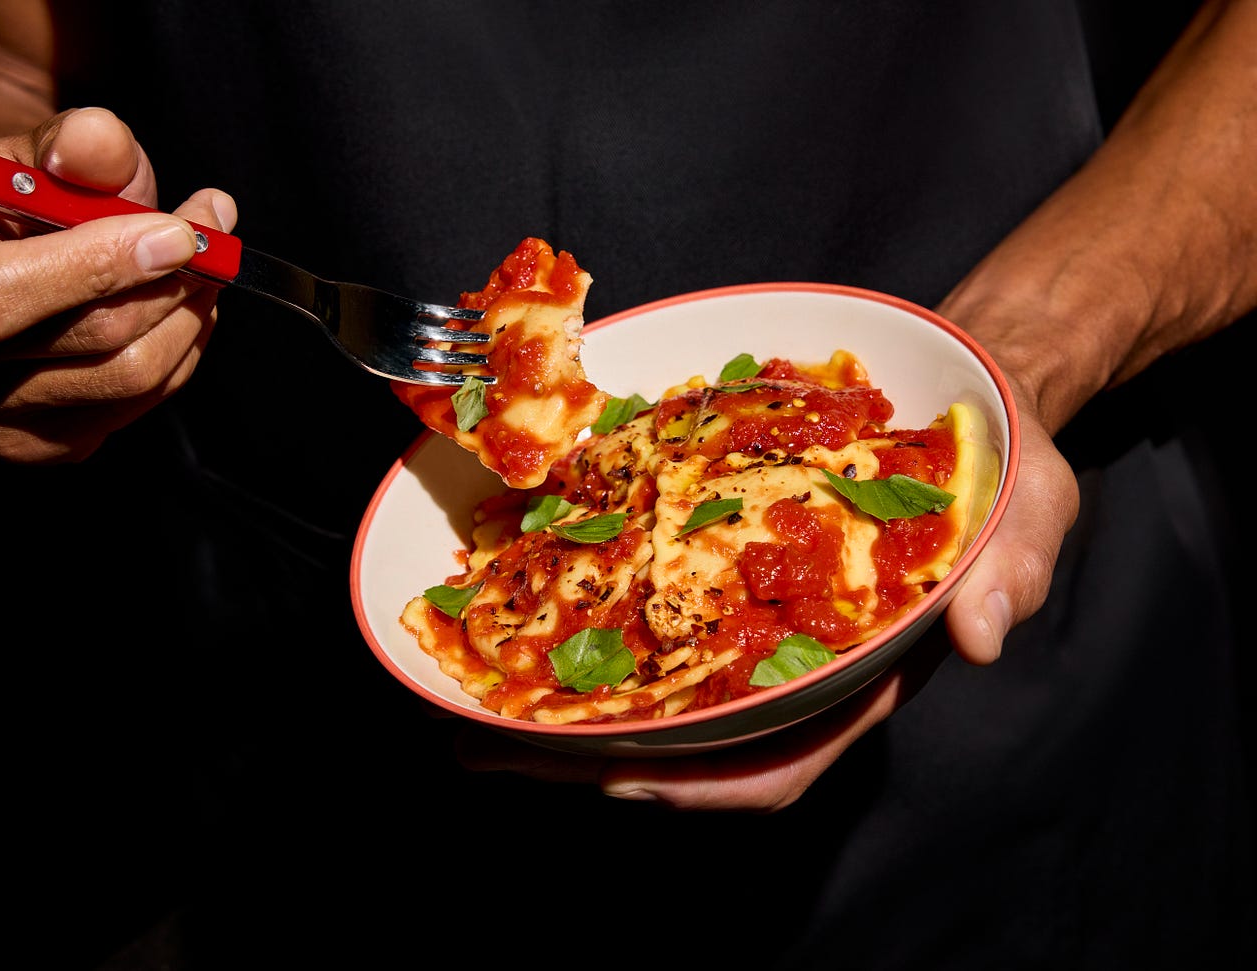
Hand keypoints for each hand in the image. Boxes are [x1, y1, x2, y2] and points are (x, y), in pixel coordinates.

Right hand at [0, 106, 236, 462]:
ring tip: (204, 270)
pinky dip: (175, 356)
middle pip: (88, 344)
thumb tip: (99, 143)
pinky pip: (134, 408)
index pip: (0, 294)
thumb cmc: (18, 189)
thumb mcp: (41, 146)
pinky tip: (175, 312)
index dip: (105, 265)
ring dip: (188, 320)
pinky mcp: (34, 447)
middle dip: (174, 286)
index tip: (181, 232)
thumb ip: (75, 142)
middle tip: (216, 239)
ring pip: (127, 381)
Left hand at [457, 378, 1078, 811]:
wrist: (968, 391)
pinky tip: (519, 597)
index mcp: (863, 671)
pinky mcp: (718, 558)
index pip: (779, 760)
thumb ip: (1013, 565)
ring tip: (468, 705)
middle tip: (488, 752)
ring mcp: (749, 615)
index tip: (617, 782)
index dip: (701, 784)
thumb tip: (985, 633)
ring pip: (650, 685)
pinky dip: (583, 613)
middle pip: (686, 741)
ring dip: (562, 702)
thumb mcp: (1031, 504)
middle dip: (589, 758)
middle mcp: (793, 658)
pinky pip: (644, 603)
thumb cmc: (1003, 463)